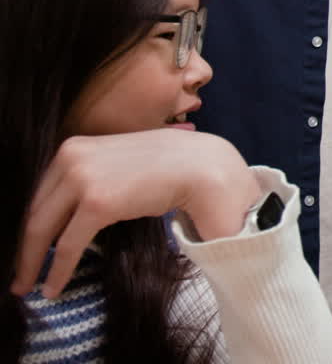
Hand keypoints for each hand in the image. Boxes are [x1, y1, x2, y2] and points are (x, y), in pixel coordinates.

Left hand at [10, 128, 260, 298]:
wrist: (208, 167)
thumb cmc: (176, 168)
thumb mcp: (122, 166)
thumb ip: (98, 178)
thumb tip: (79, 209)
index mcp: (76, 147)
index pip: (41, 192)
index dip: (30, 224)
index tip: (27, 247)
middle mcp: (71, 157)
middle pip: (34, 210)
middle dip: (24, 245)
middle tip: (20, 274)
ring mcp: (82, 177)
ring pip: (40, 229)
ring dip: (31, 262)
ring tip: (28, 285)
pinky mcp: (96, 201)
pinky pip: (66, 245)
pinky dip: (56, 270)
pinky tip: (51, 288)